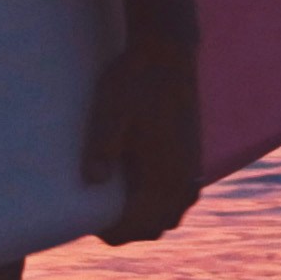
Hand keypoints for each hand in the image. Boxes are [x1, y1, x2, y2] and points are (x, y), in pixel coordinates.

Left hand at [80, 28, 203, 245]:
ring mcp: (192, 167)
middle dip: (128, 228)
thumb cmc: (136, 79)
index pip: (137, 225)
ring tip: (118, 200)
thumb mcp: (110, 111)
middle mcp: (184, 179)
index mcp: (166, 175)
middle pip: (156, 227)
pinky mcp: (194, 155)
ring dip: (147, 216)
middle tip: (98, 211)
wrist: (168, 50)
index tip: (86, 218)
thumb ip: (101, 147)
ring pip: (172, 214)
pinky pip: (181, 196)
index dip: (110, 229)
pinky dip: (161, 201)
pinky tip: (140, 183)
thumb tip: (91, 182)